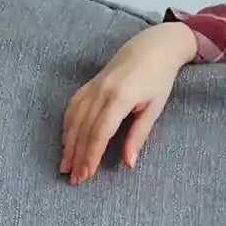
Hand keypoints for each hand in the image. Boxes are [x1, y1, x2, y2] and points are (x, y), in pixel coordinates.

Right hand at [60, 23, 192, 183]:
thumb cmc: (159, 77)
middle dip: (77, 156)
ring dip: (68, 144)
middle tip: (73, 179)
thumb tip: (128, 163)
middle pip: (84, 129)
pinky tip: (66, 140)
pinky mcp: (90, 83)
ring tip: (65, 165)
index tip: (86, 175)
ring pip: (74, 119)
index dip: (91, 155)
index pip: (100, 132)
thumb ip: (139, 135)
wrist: (154, 46)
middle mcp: (102, 91)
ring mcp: (94, 85)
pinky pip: (73, 106)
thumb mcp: (154, 107)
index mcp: (120, 97)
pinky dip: (68, 125)